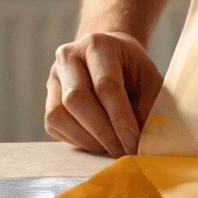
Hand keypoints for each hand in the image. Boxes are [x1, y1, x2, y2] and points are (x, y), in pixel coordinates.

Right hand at [45, 32, 162, 156]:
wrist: (109, 53)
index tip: (134, 143)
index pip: (106, 86)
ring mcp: (54, 76)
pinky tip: (97, 142)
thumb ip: (148, 105)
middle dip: (103, 132)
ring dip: (88, 139)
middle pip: (76, 99)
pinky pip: (54, 125)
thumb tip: (142, 140)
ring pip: (59, 114)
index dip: (120, 119)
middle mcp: (69, 57)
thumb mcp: (150, 78)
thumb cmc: (132, 67)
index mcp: (98, 45)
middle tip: (123, 151)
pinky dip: (76, 139)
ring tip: (112, 148)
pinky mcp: (47, 95)